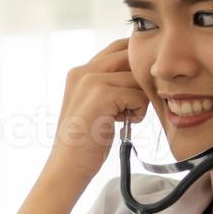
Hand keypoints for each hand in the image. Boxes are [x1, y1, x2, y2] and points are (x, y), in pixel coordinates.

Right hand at [45, 37, 149, 185]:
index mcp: (79, 71)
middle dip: (140, 80)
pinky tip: (120, 124)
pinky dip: (137, 113)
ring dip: (139, 100)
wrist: (68, 165)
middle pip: (131, 57)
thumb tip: (144, 73)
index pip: (119, 47)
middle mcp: (82, 71)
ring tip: (122, 117)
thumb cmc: (86, 140)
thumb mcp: (96, 104)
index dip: (136, 62)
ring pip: (138, 78)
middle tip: (132, 105)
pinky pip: (139, 96)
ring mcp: (91, 81)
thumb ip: (111, 84)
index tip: (139, 85)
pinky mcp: (102, 94)